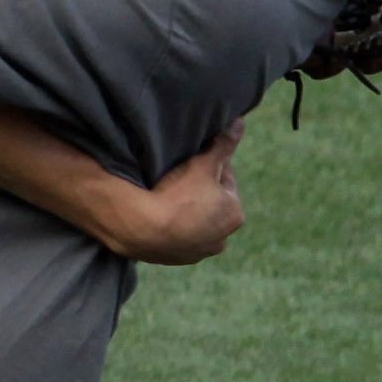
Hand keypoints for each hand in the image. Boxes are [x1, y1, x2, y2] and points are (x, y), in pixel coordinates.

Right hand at [119, 122, 245, 264]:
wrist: (141, 228)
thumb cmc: (178, 193)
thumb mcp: (203, 163)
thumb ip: (223, 144)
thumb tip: (240, 121)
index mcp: (234, 214)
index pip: (225, 179)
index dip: (209, 165)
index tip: (193, 159)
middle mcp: (221, 239)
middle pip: (211, 204)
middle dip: (199, 191)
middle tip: (177, 176)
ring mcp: (197, 253)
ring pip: (194, 222)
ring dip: (185, 211)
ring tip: (165, 195)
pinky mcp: (175, 260)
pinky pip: (176, 237)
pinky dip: (171, 226)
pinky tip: (158, 214)